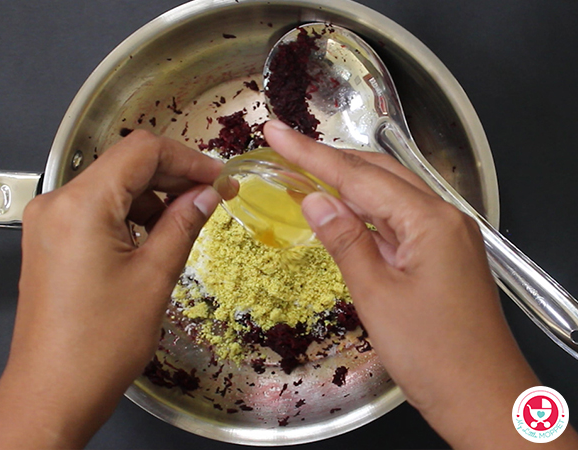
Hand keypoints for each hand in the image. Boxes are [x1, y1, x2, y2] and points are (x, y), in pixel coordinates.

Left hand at [0, 130, 221, 448]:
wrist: (53, 393)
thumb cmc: (104, 341)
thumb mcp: (155, 276)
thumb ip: (184, 223)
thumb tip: (209, 193)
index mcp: (82, 204)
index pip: (141, 152)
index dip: (189, 159)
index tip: (221, 180)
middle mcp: (58, 202)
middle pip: (125, 165)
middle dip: (174, 176)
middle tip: (215, 197)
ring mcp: (50, 221)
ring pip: (112, 187)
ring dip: (154, 196)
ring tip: (188, 219)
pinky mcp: (51, 240)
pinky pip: (97, 210)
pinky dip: (131, 215)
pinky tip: (156, 234)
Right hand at [264, 120, 577, 449]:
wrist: (483, 401)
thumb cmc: (431, 354)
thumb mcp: (377, 296)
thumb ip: (345, 240)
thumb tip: (313, 198)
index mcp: (430, 220)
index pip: (359, 176)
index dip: (311, 153)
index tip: (276, 130)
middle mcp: (444, 217)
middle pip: (379, 174)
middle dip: (331, 160)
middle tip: (287, 149)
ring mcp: (447, 235)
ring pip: (390, 196)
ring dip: (348, 185)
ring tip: (305, 174)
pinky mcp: (444, 255)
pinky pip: (399, 222)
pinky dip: (367, 214)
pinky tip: (343, 213)